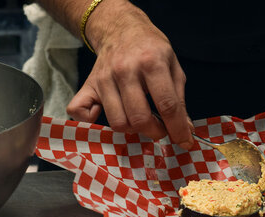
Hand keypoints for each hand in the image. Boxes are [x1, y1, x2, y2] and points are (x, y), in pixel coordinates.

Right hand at [67, 2, 193, 148]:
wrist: (121, 28)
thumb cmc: (151, 50)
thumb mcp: (174, 68)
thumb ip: (179, 100)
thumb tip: (185, 131)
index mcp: (152, 63)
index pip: (167, 105)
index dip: (177, 129)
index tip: (184, 142)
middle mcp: (125, 70)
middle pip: (140, 118)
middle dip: (155, 132)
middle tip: (161, 128)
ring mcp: (104, 78)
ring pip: (117, 122)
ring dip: (132, 129)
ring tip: (141, 119)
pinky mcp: (88, 84)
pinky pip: (79, 112)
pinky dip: (90, 121)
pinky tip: (104, 114)